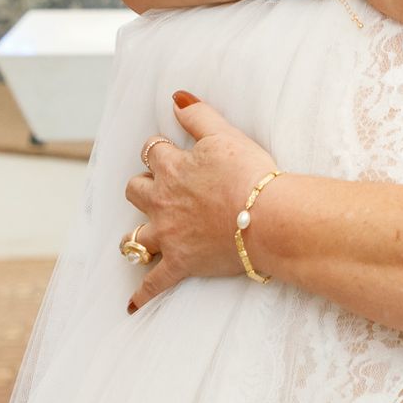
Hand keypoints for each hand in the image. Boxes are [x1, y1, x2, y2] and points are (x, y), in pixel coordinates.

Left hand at [124, 94, 276, 313]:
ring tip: (139, 239)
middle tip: (159, 190)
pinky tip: (133, 305)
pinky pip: (154, 283)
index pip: (153, 152)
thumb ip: (198, 115)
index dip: (160, 151)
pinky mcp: (180, 264)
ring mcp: (168, 235)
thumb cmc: (250, 175)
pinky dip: (143, 294)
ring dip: (134, 237)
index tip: (170, 153)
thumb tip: (176, 98)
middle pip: (135, 190)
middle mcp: (162, 201)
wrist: (268, 218)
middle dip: (142, 188)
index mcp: (173, 168)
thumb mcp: (225, 135)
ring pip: (134, 237)